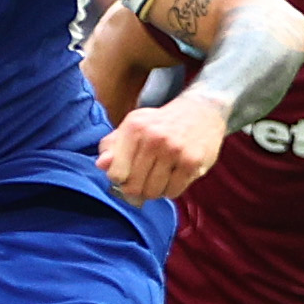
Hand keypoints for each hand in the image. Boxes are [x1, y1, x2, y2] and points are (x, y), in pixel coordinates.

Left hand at [98, 91, 229, 201]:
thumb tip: (101, 165)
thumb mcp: (133, 126)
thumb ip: (112, 146)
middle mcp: (153, 138)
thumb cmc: (161, 123)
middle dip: (137, 188)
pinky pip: (173, 192)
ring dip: (154, 190)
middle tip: (144, 179)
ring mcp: (174, 150)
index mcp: (134, 127)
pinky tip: (174, 176)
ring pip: (153, 192)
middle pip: (134, 186)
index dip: (120, 179)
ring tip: (160, 176)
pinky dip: (171, 190)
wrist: (202, 111)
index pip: (116, 173)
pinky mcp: (191, 162)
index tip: (127, 175)